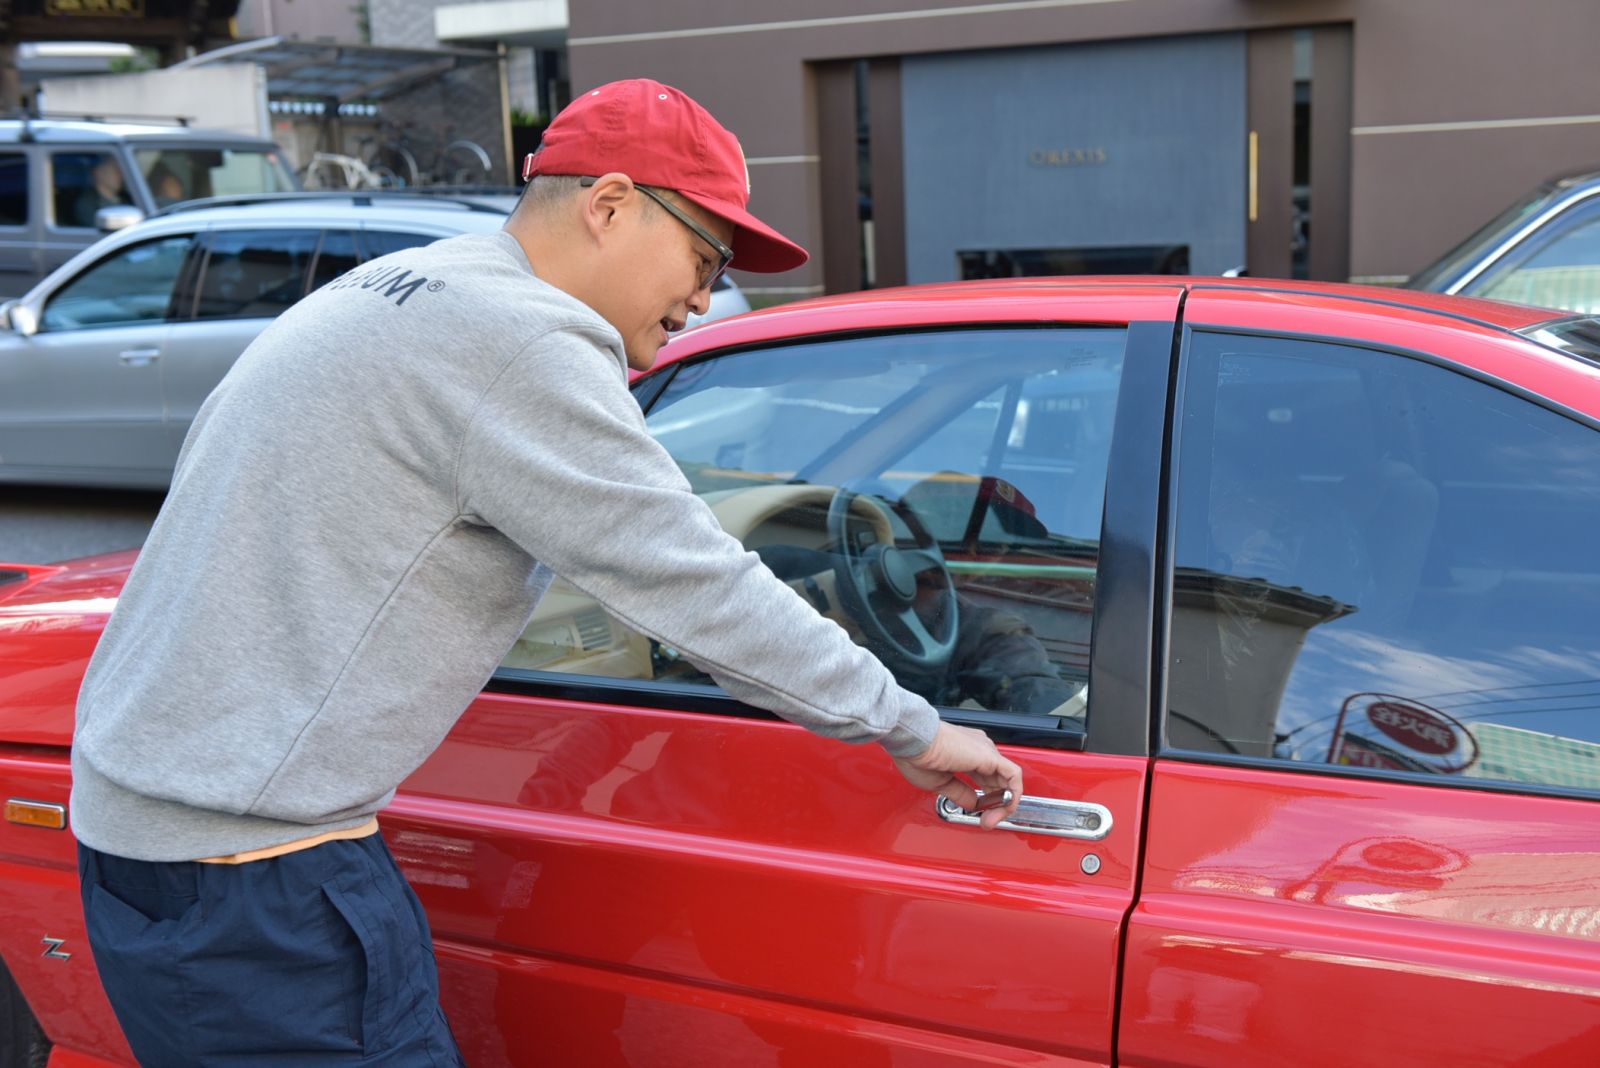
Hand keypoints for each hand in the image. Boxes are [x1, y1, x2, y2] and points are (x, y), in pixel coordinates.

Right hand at [892, 722, 1022, 828]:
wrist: (912, 740)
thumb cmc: (916, 755)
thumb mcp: (941, 783)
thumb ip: (960, 793)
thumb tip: (974, 804)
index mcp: (965, 753)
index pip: (986, 778)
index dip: (986, 798)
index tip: (978, 813)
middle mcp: (979, 749)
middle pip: (999, 780)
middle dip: (996, 805)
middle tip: (987, 821)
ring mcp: (985, 751)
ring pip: (1008, 779)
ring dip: (1005, 803)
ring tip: (993, 818)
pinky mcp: (990, 756)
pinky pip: (1013, 776)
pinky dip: (1012, 794)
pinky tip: (1004, 807)